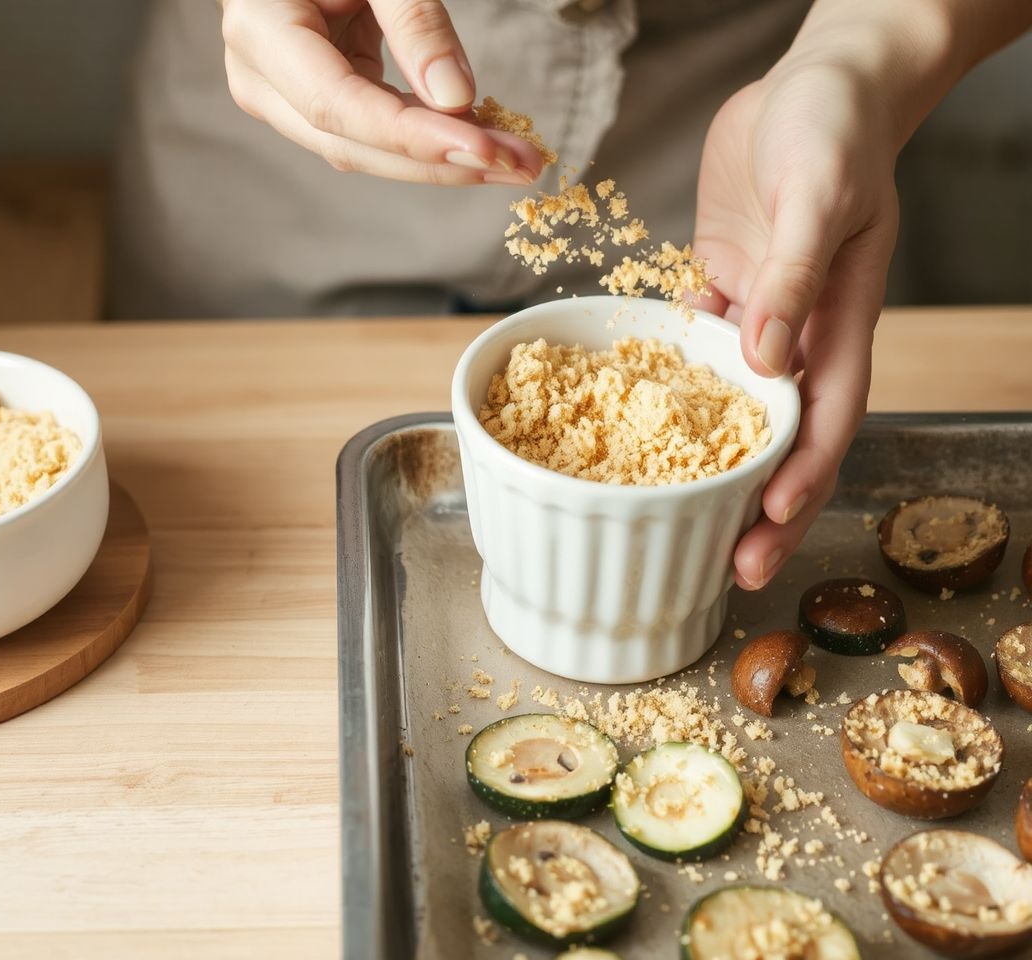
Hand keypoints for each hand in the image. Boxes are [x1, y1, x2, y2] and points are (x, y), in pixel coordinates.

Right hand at [219, 0, 544, 184]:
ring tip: (514, 158)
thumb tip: (455, 98)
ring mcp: (283, 96)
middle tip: (519, 165)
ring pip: (364, 151)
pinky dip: (430, 139)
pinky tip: (481, 140)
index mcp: (262, 31)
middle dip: (441, 163)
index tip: (482, 150)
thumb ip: (414, 20)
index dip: (411, 137)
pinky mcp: (316, 99)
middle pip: (352, 145)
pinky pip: (373, 133)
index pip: (336, 106)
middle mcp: (261, 78)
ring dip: (443, 161)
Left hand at [693, 56, 900, 589]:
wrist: (814, 82)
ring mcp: (757, 315)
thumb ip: (795, 274)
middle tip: (726, 568)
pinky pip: (688, 350)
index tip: (766, 525)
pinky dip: (665, 389)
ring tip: (678, 520)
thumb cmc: (834, 128)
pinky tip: (630, 426)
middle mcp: (799, 333)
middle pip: (781, 438)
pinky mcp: (718, 288)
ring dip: (709, 465)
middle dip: (758, 506)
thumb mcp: (819, 193)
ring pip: (732, 408)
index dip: (799, 480)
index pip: (825, 420)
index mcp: (840, 321)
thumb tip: (763, 358)